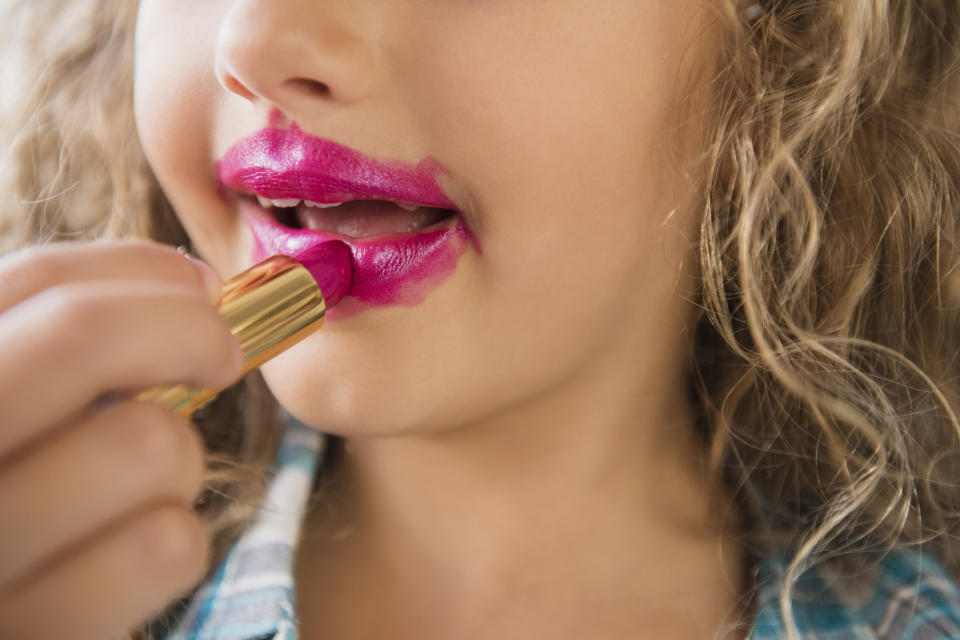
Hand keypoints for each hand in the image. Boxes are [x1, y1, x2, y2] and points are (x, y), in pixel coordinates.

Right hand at [0, 240, 241, 639]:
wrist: (10, 627)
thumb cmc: (20, 513)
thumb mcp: (14, 413)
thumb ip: (58, 345)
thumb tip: (187, 280)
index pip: (29, 283)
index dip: (139, 269)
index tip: (201, 286)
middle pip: (82, 335)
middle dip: (188, 327)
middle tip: (223, 353)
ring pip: (151, 443)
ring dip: (177, 462)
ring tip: (136, 495)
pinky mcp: (37, 636)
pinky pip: (169, 542)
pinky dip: (174, 543)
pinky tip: (130, 564)